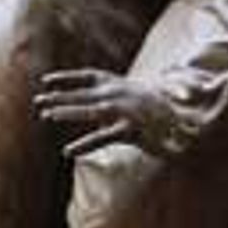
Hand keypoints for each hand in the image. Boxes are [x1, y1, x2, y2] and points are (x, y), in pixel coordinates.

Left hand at [35, 67, 202, 164]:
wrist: (189, 128)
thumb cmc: (165, 115)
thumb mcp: (143, 99)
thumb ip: (123, 97)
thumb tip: (104, 101)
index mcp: (123, 85)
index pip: (89, 76)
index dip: (67, 78)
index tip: (46, 80)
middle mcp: (123, 94)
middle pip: (84, 93)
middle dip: (60, 96)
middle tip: (38, 100)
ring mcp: (126, 112)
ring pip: (90, 111)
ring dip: (67, 112)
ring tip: (46, 116)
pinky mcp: (131, 130)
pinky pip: (102, 138)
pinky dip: (85, 144)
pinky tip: (69, 151)